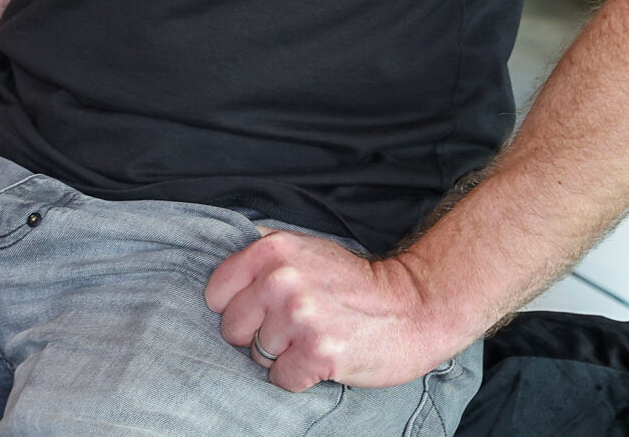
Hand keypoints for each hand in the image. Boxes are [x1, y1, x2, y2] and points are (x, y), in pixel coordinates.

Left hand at [203, 231, 465, 391]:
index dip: (236, 308)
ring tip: (313, 339)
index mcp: (273, 251)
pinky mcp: (319, 352)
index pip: (215, 293)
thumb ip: (264, 254)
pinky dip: (298, 378)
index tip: (262, 311)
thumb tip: (217, 259)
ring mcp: (301, 316)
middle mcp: (282, 279)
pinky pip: (281, 379)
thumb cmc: (355, 283)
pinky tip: (320, 360)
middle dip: (256, 335)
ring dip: (281, 356)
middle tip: (293, 328)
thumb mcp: (306, 248)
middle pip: (231, 328)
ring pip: (256, 356)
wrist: (413, 307)